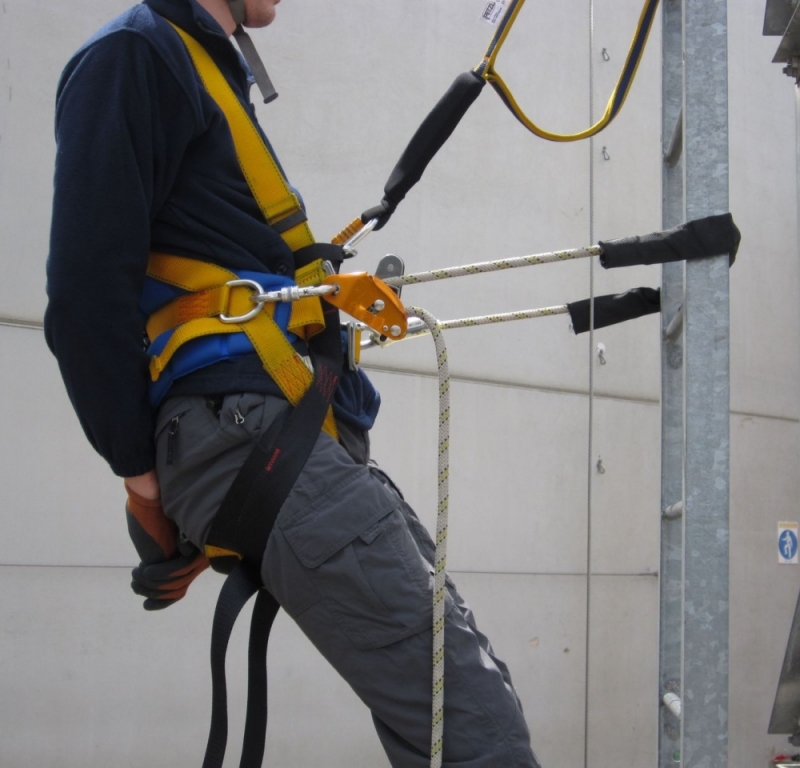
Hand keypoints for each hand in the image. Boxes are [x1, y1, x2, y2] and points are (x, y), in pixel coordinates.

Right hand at [124, 477, 208, 608]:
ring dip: (152, 585)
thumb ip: (158, 558)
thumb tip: (153, 580)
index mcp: (186, 554)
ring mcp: (193, 552)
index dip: (165, 600)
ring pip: (176, 583)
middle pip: (180, 588)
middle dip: (157, 596)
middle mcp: (194, 555)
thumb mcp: (152, 541)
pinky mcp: (186, 548)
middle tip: (137, 588)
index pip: (182, 586)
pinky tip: (142, 570)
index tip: (147, 605)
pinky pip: (173, 572)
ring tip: (137, 576)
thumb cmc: (148, 514)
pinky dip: (155, 575)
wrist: (149, 494)